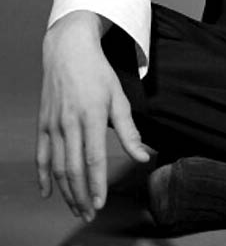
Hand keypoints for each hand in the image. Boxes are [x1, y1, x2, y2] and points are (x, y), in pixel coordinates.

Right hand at [36, 11, 149, 221]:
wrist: (69, 51)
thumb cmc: (98, 73)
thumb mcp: (119, 97)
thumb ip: (129, 130)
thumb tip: (143, 155)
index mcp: (91, 115)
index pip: (93, 158)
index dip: (97, 184)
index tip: (100, 203)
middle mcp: (69, 122)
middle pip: (73, 169)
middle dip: (81, 195)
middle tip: (89, 214)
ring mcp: (53, 124)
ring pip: (57, 166)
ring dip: (66, 191)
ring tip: (76, 207)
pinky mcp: (43, 123)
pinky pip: (41, 155)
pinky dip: (43, 176)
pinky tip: (48, 192)